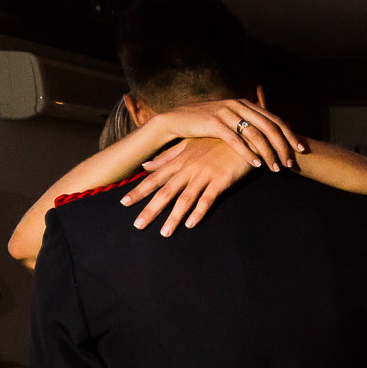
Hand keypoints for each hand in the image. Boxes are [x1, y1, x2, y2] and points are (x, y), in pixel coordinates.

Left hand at [124, 138, 257, 234]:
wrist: (243, 134)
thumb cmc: (216, 140)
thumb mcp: (189, 144)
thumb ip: (167, 157)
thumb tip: (145, 165)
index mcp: (180, 160)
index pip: (155, 178)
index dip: (139, 191)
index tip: (123, 203)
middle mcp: (189, 168)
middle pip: (166, 192)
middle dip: (151, 209)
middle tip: (138, 225)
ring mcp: (205, 174)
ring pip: (185, 198)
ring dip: (174, 217)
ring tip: (164, 233)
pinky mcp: (221, 180)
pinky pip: (208, 198)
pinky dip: (199, 211)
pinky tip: (191, 224)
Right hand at [153, 97, 304, 171]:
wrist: (176, 120)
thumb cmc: (205, 124)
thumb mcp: (230, 119)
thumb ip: (248, 123)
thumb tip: (269, 134)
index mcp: (245, 103)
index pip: (275, 119)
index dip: (290, 135)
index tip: (301, 150)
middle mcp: (238, 105)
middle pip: (269, 127)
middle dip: (283, 146)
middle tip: (291, 163)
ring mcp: (226, 112)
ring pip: (255, 134)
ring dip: (268, 153)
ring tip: (276, 168)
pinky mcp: (213, 123)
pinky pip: (236, 140)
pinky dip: (248, 153)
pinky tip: (257, 165)